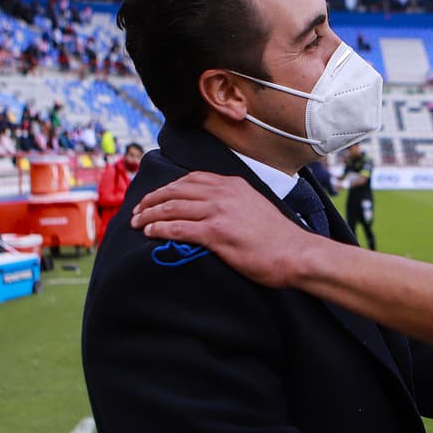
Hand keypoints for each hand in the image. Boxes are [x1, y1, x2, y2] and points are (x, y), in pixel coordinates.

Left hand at [130, 172, 310, 287]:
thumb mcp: (254, 207)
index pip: (191, 179)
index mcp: (233, 185)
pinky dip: (160, 229)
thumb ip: (233, 203)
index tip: (155, 197)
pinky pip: (179, 227)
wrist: (295, 253)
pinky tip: (150, 233)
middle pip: (176, 190)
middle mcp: (224, 193)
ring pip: (172, 207)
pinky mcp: (217, 233)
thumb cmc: (278, 238)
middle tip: (137, 210)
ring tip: (137, 223)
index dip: (167, 187)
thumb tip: (212, 212)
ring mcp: (220, 211)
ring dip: (149, 214)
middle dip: (152, 199)